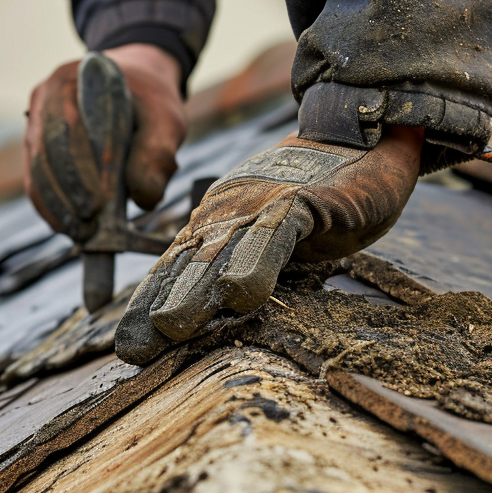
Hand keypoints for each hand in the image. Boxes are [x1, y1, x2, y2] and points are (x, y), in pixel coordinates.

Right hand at [23, 44, 185, 239]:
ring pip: (38, 167)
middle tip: (89, 226)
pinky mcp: (37, 145)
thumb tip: (144, 200)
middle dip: (68, 192)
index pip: (71, 124)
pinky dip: (50, 206)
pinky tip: (67, 229)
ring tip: (81, 234)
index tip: (100, 202)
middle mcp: (46, 96)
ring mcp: (37, 121)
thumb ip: (158, 154)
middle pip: (47, 149)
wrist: (136, 88)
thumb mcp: (166, 121)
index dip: (82, 166)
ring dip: (57, 205)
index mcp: (75, 78)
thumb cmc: (151, 104)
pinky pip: (36, 178)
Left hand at [115, 126, 423, 362]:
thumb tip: (226, 319)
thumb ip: (253, 272)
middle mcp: (230, 215)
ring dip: (195, 289)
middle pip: (188, 265)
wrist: (361, 142)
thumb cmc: (321, 203)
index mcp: (218, 226)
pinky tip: (241, 293)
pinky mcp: (303, 201)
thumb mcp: (280, 245)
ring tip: (171, 326)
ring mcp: (264, 205)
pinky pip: (276, 234)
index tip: (130, 351)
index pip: (175, 271)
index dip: (150, 308)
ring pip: (222, 251)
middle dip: (159, 306)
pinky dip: (258, 262)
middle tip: (135, 351)